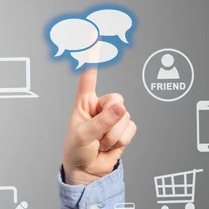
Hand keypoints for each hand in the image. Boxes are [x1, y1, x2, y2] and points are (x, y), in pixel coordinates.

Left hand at [62, 62, 136, 184]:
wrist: (86, 172)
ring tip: (100, 144)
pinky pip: (131, 128)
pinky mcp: (123, 129)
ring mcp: (113, 118)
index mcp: (84, 103)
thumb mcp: (83, 135)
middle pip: (117, 99)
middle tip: (97, 134)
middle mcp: (100, 107)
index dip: (92, 58)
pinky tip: (110, 147)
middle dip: (110, 119)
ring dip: (113, 135)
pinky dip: (121, 141)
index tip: (93, 37)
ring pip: (125, 117)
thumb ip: (102, 121)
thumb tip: (122, 108)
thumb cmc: (77, 151)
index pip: (89, 77)